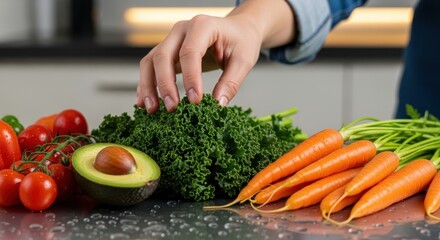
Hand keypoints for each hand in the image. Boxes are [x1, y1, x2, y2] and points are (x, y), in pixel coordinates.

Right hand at [137, 0, 295, 112]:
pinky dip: (147, 85)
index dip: (190, 78)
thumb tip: (217, 105)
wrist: (238, 29)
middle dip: (165, 84)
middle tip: (173, 108)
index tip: (195, 101)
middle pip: (163, 56)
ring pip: (151, 62)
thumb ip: (231, 82)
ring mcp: (171, 39)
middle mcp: (181, 30)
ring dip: (149, 86)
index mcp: (202, 26)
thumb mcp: (243, 60)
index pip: (190, 52)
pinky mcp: (167, 51)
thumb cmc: (241, 41)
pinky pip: (151, 67)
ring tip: (153, 109)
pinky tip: (145, 103)